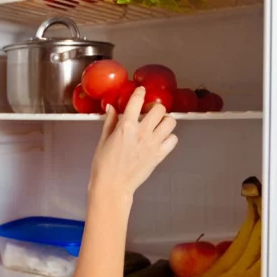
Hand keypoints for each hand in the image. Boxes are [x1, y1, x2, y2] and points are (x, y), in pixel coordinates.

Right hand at [89, 86, 177, 200]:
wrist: (113, 186)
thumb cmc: (104, 165)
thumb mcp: (103, 140)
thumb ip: (110, 121)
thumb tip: (112, 108)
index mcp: (126, 127)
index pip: (137, 101)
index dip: (140, 92)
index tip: (140, 91)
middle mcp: (142, 133)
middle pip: (159, 109)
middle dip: (154, 107)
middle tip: (148, 111)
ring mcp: (153, 144)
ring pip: (170, 122)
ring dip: (164, 120)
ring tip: (156, 124)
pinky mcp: (159, 155)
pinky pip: (173, 140)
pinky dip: (169, 137)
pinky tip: (159, 139)